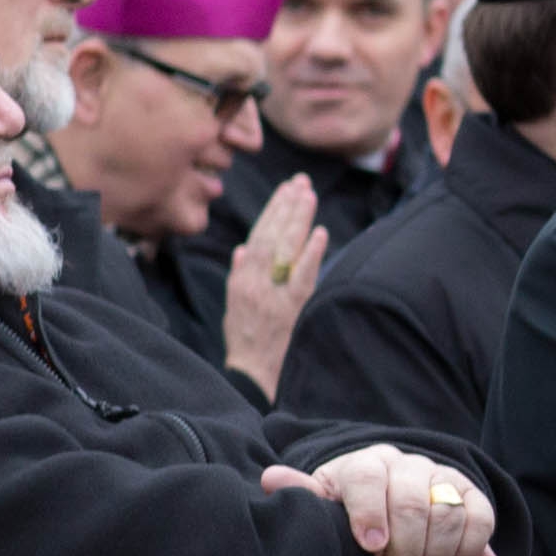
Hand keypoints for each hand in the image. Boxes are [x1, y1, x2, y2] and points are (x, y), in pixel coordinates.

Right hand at [220, 178, 326, 395]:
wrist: (251, 373)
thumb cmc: (245, 339)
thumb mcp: (234, 304)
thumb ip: (239, 274)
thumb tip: (243, 247)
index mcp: (242, 278)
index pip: (259, 235)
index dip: (273, 211)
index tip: (286, 189)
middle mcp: (254, 281)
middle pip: (272, 236)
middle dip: (287, 206)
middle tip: (301, 182)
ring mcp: (273, 293)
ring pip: (285, 249)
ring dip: (297, 220)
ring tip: (308, 195)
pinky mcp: (290, 308)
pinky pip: (302, 276)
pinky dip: (311, 254)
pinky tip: (320, 233)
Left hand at [272, 439, 495, 555]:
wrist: (384, 518)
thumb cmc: (345, 524)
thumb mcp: (319, 516)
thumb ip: (303, 501)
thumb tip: (272, 477)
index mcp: (361, 467)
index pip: (366, 479)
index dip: (369, 512)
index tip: (371, 549)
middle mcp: (404, 466)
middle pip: (412, 499)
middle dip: (408, 544)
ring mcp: (441, 478)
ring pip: (450, 511)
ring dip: (440, 552)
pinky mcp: (472, 496)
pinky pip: (482, 518)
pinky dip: (474, 549)